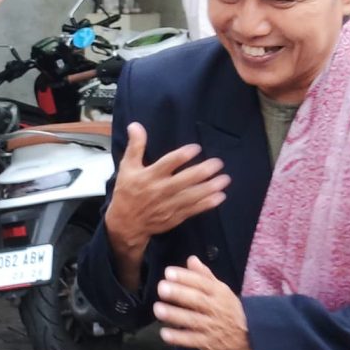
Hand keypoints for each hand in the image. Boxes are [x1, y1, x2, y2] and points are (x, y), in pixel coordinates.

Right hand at [104, 122, 229, 287]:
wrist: (125, 224)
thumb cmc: (127, 192)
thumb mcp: (127, 167)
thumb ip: (135, 146)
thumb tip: (135, 125)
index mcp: (149, 176)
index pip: (168, 163)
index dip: (183, 155)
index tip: (196, 148)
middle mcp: (160, 190)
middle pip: (184, 180)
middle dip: (203, 171)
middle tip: (218, 163)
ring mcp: (169, 204)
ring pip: (192, 195)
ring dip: (210, 187)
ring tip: (225, 179)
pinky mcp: (175, 216)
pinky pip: (194, 209)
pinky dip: (207, 204)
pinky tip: (220, 196)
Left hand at [154, 258, 250, 349]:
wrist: (248, 334)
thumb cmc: (228, 308)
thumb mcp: (220, 290)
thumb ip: (204, 275)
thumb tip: (191, 259)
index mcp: (219, 293)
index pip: (202, 283)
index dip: (186, 277)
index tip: (169, 273)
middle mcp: (216, 308)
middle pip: (197, 300)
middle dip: (178, 294)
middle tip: (162, 288)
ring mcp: (212, 326)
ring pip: (192, 320)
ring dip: (174, 315)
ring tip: (158, 309)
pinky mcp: (208, 343)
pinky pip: (192, 340)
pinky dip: (178, 338)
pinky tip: (164, 333)